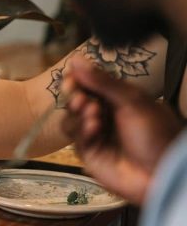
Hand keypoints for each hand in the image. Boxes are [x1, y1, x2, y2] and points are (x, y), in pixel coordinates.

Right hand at [61, 55, 179, 204]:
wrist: (161, 174)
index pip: (90, 84)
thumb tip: (75, 59)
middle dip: (76, 96)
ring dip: (78, 112)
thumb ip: (103, 81)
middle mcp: (105, 116)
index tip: (72, 77)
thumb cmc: (154, 134)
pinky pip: (75, 136)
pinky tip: (94, 128)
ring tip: (92, 112)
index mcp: (119, 100)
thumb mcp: (133, 101)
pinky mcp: (88, 152)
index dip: (79, 79)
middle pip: (76, 99)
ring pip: (71, 117)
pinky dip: (81, 129)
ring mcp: (95, 134)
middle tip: (81, 97)